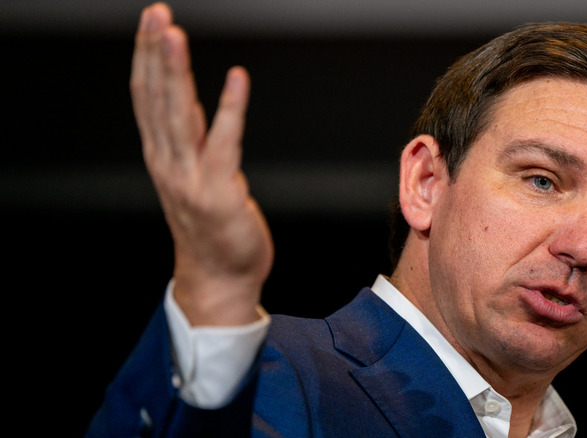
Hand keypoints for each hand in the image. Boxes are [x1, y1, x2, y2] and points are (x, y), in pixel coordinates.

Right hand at [131, 3, 273, 325]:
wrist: (220, 279)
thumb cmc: (212, 231)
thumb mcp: (195, 179)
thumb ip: (195, 144)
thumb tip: (201, 110)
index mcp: (163, 158)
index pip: (148, 99)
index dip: (147, 59)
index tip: (150, 24)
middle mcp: (170, 164)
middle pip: (156, 99)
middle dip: (154, 53)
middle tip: (155, 14)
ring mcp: (191, 179)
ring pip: (179, 116)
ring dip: (175, 72)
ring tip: (174, 34)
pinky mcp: (220, 192)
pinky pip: (224, 143)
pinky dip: (231, 109)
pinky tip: (237, 79)